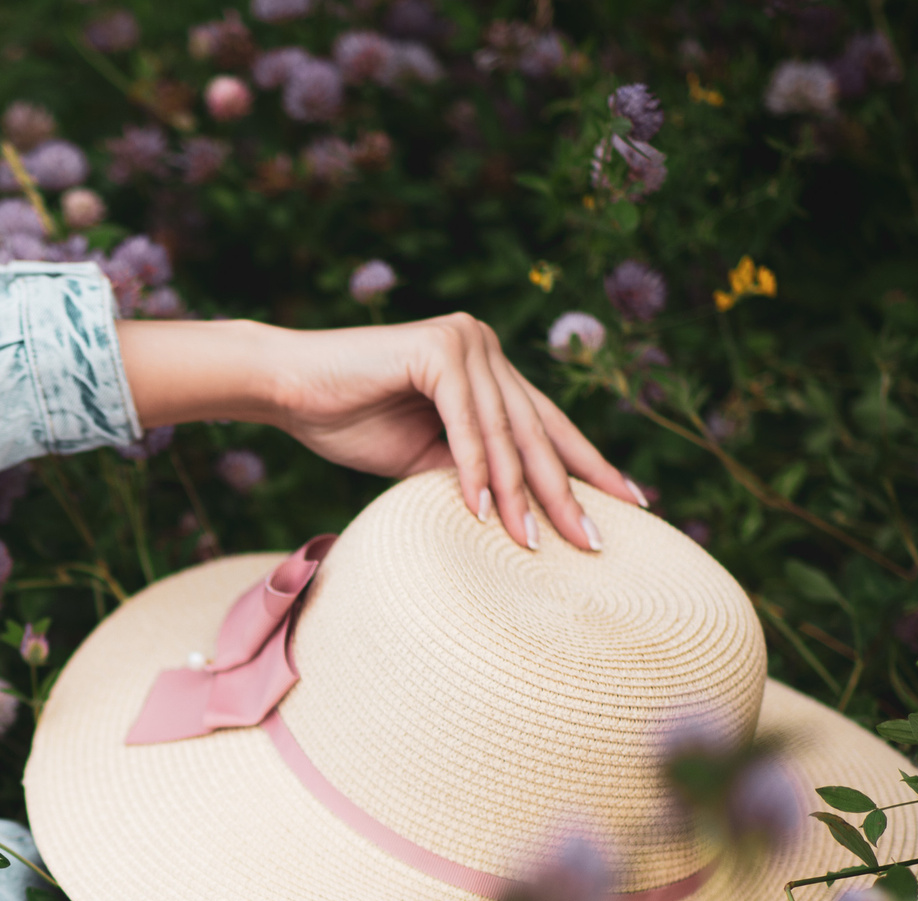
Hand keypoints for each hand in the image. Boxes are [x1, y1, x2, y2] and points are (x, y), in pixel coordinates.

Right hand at [117, 315, 644, 553]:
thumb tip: (518, 515)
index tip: (630, 504)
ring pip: (505, 429)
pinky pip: (467, 420)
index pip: (547, 424)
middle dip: (567, 489)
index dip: (588, 466)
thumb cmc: (347, 421)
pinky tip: (485, 509)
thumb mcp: (424, 459)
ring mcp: (465, 341)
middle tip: (597, 539)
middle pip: (536, 429)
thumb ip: (472, 473)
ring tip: (537, 541)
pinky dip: (475, 466)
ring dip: (521, 490)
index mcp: (488, 368)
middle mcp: (484, 345)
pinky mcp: (438, 347)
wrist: (286, 390)